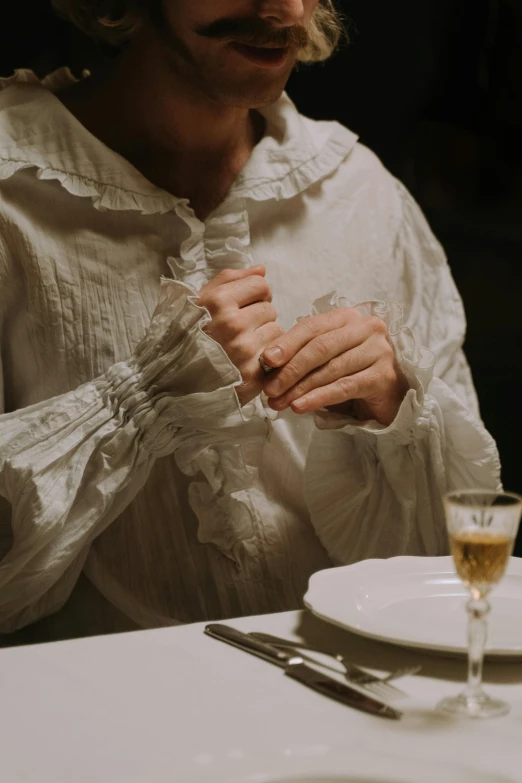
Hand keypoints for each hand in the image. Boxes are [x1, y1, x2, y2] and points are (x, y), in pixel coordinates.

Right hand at [198, 266, 284, 405]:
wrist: (172, 379)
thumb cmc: (186, 335)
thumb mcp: (197, 300)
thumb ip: (229, 280)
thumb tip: (261, 269)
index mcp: (217, 302)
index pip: (260, 285)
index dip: (254, 294)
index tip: (243, 305)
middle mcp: (232, 324)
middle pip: (269, 308)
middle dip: (258, 316)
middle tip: (239, 330)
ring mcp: (244, 350)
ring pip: (276, 330)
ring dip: (264, 336)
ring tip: (243, 345)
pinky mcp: (253, 374)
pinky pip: (276, 354)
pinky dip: (266, 356)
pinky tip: (248, 361)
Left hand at [261, 308, 409, 425]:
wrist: (389, 398)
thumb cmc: (353, 375)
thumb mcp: (326, 359)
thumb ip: (303, 355)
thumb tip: (267, 364)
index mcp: (348, 318)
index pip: (312, 327)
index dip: (286, 343)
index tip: (265, 360)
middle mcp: (367, 328)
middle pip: (319, 348)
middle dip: (290, 370)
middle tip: (269, 389)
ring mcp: (378, 351)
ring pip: (329, 370)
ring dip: (299, 388)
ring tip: (279, 403)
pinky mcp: (383, 377)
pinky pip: (343, 387)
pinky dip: (318, 398)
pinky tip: (299, 407)